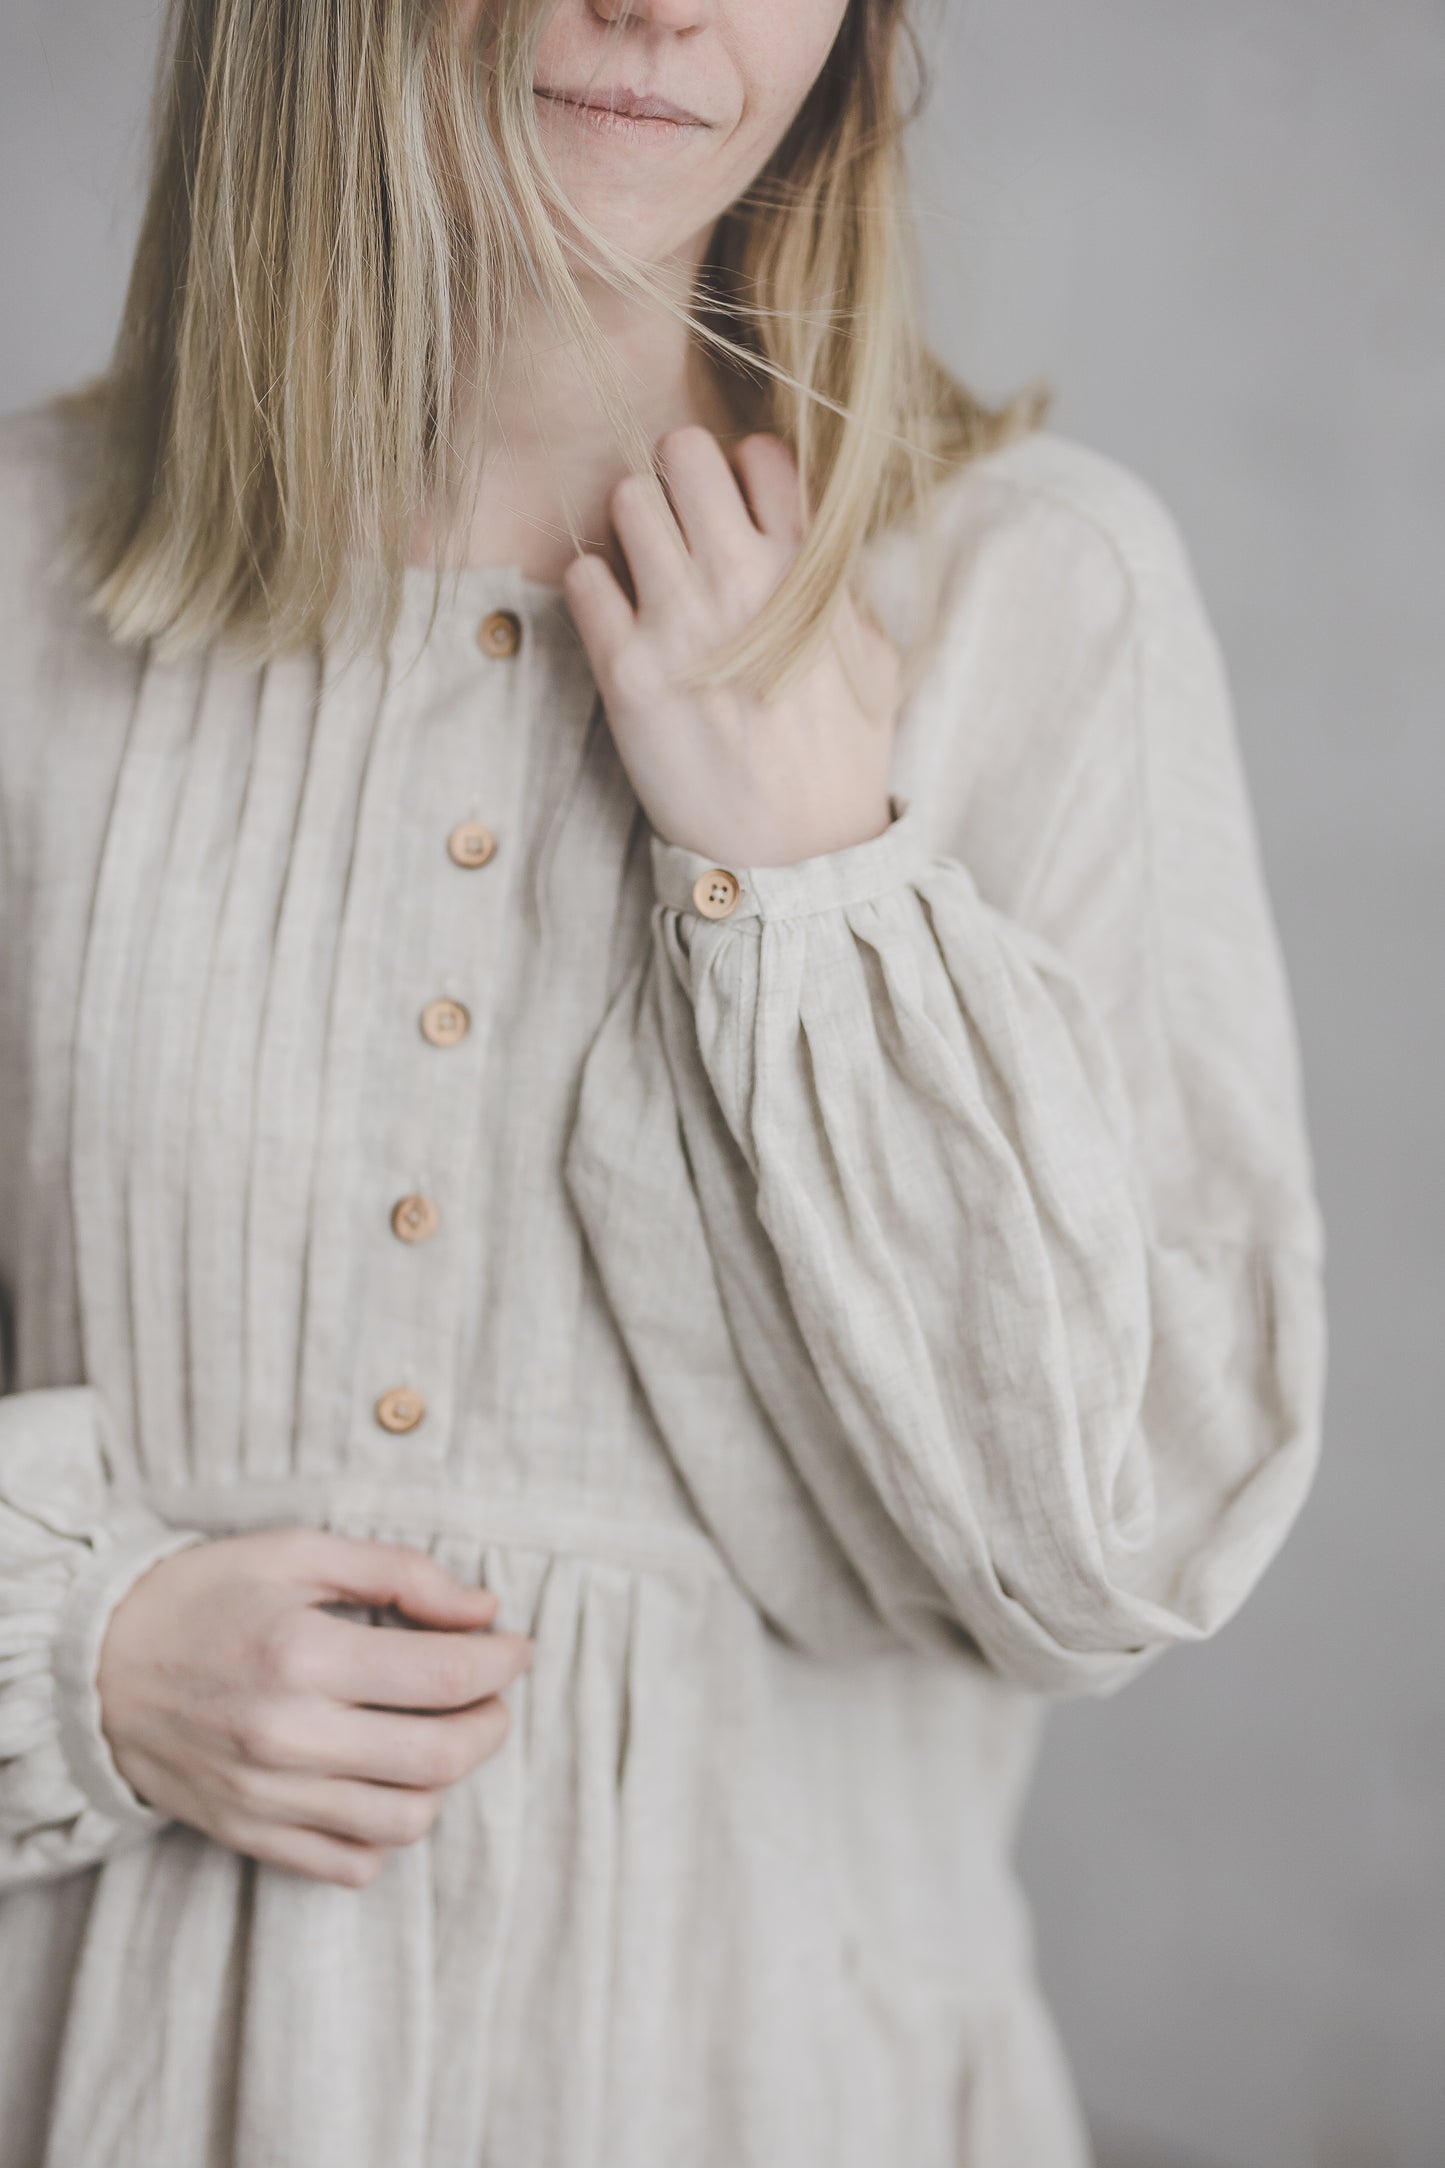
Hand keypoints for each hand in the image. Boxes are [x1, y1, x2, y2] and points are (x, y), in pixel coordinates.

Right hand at [96, 1527, 534, 1887]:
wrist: (92, 1666)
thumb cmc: (204, 1595)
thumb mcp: (299, 1551)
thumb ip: (400, 1573)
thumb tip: (484, 1610)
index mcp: (304, 1655)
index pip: (446, 1678)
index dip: (503, 1662)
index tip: (517, 1646)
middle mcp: (289, 1737)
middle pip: (440, 1758)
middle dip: (492, 1723)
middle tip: (492, 1693)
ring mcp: (268, 1797)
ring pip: (406, 1821)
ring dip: (446, 1780)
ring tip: (440, 1734)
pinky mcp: (250, 1835)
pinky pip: (352, 1865)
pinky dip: (388, 1832)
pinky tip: (386, 1780)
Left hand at [561, 427, 901, 869]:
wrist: (795, 850)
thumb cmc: (840, 757)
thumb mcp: (874, 658)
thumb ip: (842, 584)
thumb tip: (814, 535)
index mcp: (806, 570)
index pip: (761, 453)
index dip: (745, 471)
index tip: (740, 507)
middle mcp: (740, 580)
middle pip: (682, 452)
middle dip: (678, 475)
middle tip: (680, 519)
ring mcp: (678, 621)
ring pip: (625, 500)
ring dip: (631, 524)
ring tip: (646, 566)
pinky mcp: (625, 669)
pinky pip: (583, 578)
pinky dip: (593, 586)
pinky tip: (616, 616)